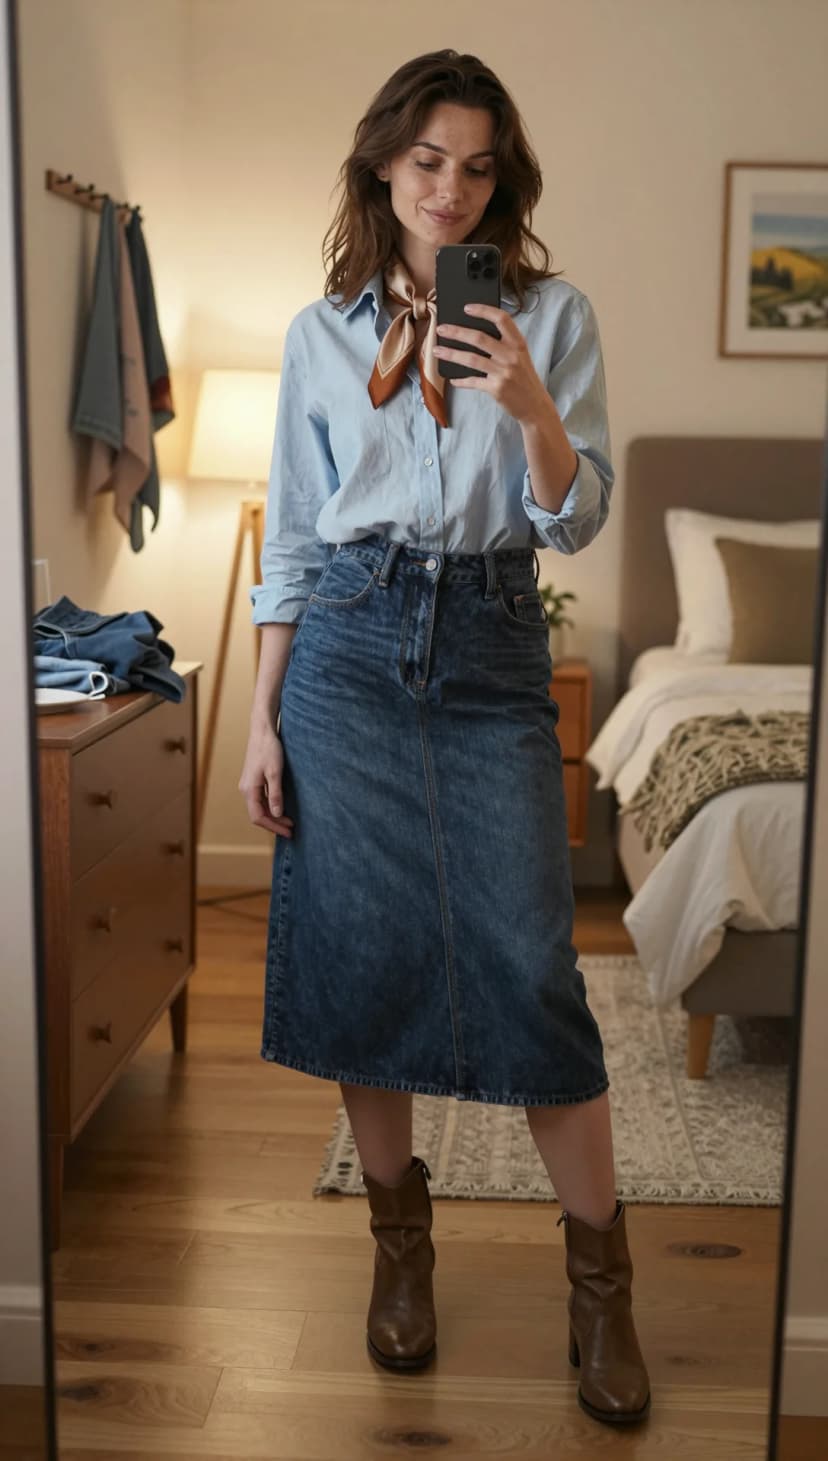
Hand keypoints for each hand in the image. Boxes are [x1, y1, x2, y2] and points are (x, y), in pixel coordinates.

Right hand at [239, 725, 294, 837]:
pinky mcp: (254, 780)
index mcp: (249, 789)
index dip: (273, 827)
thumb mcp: (275, 772)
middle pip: (258, 814)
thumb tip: (276, 814)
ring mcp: (249, 785)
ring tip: (289, 821)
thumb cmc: (269, 749)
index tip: (288, 831)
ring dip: (273, 816)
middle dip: (274, 824)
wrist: (262, 731)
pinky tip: (282, 808)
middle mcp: (246, 789)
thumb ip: (275, 794)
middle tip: (291, 829)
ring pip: (259, 808)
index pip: (258, 817)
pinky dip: (271, 807)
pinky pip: (261, 800)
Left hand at [433, 303, 549, 424]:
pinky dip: (461, 380)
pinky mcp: (496, 388)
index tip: (467, 308)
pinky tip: (452, 379)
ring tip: (436, 350)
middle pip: (479, 338)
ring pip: (471, 359)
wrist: (535, 406)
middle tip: (440, 329)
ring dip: (451, 354)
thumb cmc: (524, 379)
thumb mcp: (520, 357)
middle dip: (457, 332)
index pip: (502, 319)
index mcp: (518, 343)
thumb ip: (503, 345)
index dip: (484, 311)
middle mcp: (511, 356)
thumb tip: (473, 336)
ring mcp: (503, 372)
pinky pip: (473, 381)